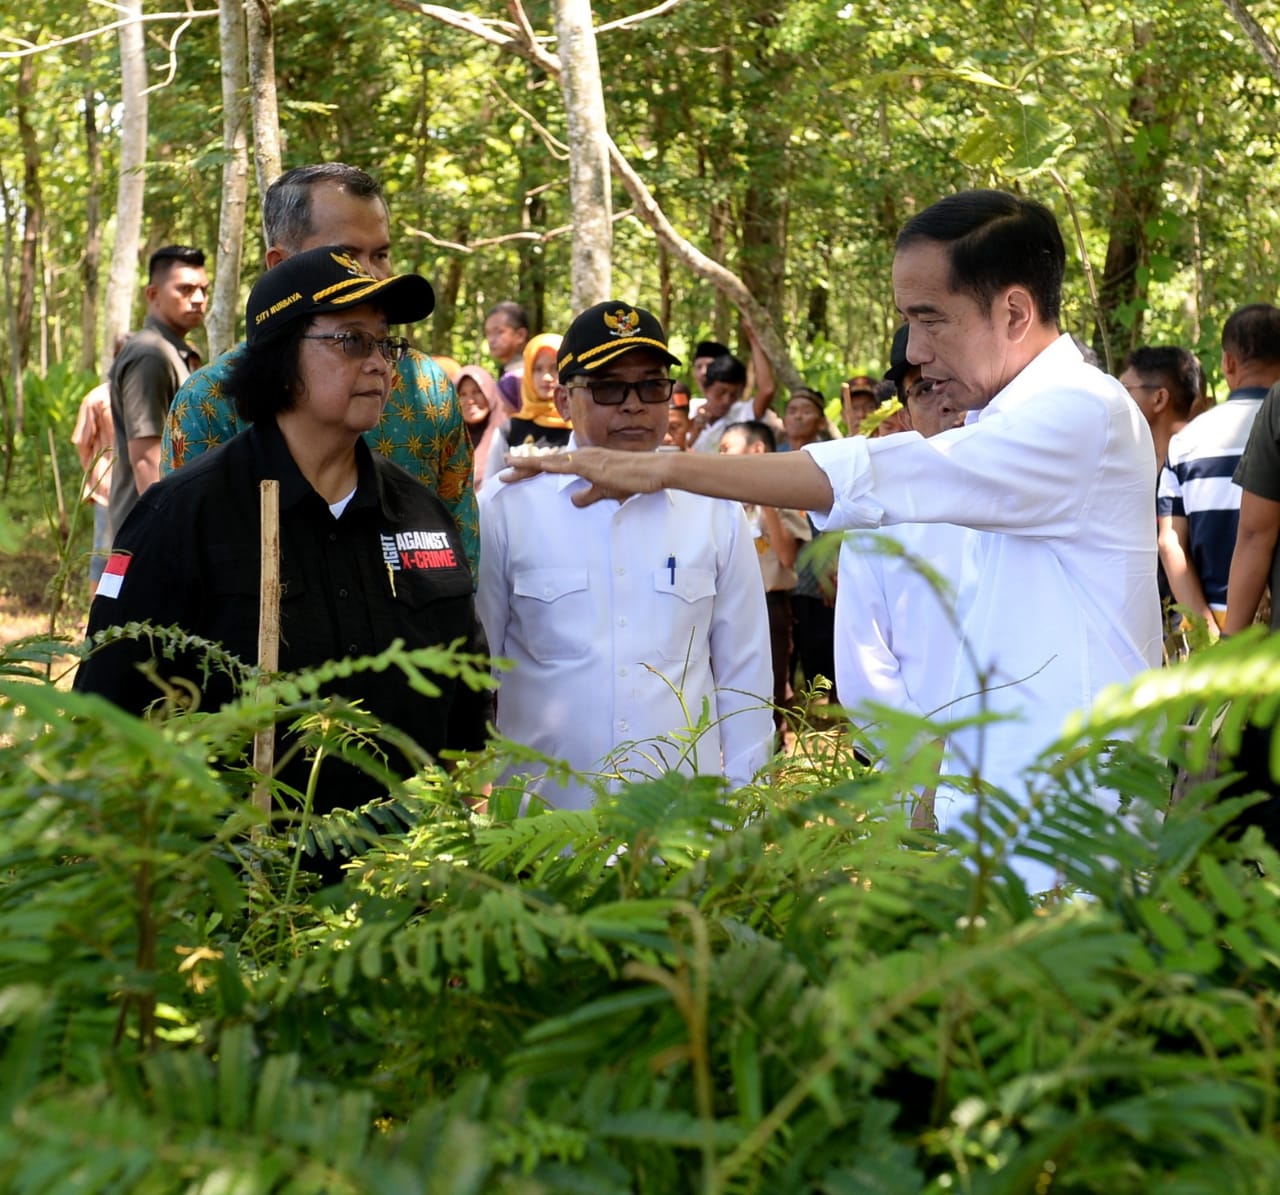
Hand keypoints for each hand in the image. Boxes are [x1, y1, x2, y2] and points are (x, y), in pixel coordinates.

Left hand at [500, 447, 666, 506]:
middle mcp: (582, 455)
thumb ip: (589, 494)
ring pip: (550, 462)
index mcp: (584, 460)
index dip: (533, 470)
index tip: (514, 474)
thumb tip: (573, 500)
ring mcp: (586, 458)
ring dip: (528, 465)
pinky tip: (535, 467)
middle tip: (502, 474)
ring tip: (508, 470)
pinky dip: (547, 466)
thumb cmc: (635, 478)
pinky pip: (564, 466)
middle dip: (522, 468)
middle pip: (546, 462)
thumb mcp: (607, 490)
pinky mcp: (592, 465)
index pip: (553, 466)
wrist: (656, 469)